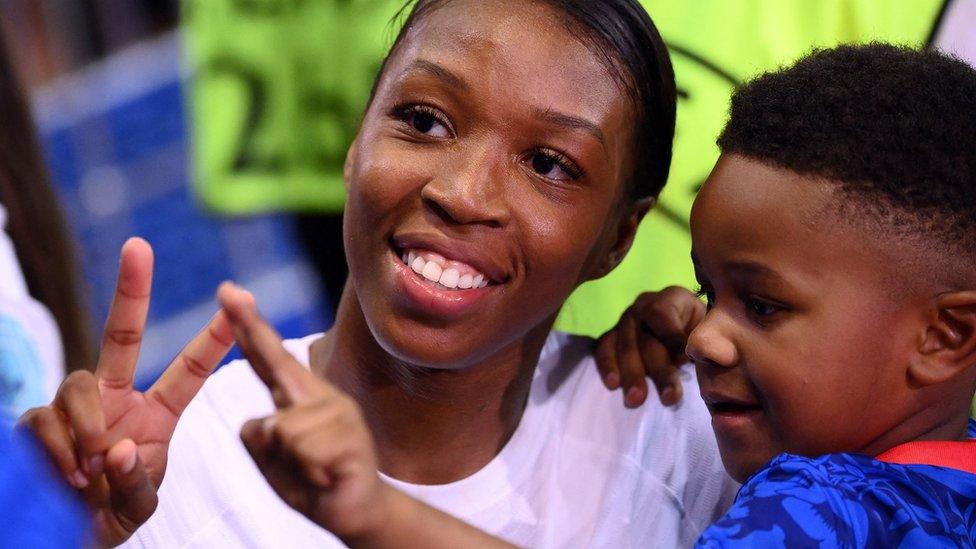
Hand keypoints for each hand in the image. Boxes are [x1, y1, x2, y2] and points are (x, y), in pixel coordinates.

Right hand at [17, 238, 233, 545]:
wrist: (66, 536)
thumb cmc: (110, 514)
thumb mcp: (138, 505)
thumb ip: (136, 482)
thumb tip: (118, 448)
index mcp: (155, 414)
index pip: (188, 370)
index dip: (213, 338)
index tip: (240, 300)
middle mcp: (114, 399)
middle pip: (120, 336)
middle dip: (131, 290)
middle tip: (139, 246)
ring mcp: (74, 408)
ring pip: (77, 385)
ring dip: (88, 427)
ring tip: (92, 469)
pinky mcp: (37, 423)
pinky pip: (44, 420)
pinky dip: (59, 448)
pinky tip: (69, 475)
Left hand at [217, 282, 390, 543]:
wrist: (360, 513)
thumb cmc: (314, 480)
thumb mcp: (272, 458)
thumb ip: (259, 436)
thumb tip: (269, 422)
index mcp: (297, 397)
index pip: (267, 357)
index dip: (248, 325)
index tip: (228, 291)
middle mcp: (320, 396)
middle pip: (277, 361)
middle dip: (250, 326)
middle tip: (228, 290)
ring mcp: (340, 414)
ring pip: (283, 429)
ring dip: (289, 461)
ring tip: (315, 471)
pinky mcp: (353, 440)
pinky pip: (303, 450)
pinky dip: (308, 471)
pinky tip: (327, 476)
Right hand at [595, 286, 704, 407]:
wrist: (688, 329)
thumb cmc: (703, 332)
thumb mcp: (711, 330)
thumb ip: (707, 341)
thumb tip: (704, 360)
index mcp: (672, 298)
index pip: (664, 314)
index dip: (672, 339)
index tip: (683, 363)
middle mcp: (644, 305)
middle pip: (646, 337)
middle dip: (658, 369)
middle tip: (668, 398)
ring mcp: (625, 320)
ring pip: (625, 346)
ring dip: (632, 374)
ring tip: (637, 400)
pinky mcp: (612, 335)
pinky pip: (604, 348)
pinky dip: (607, 366)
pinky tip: (612, 385)